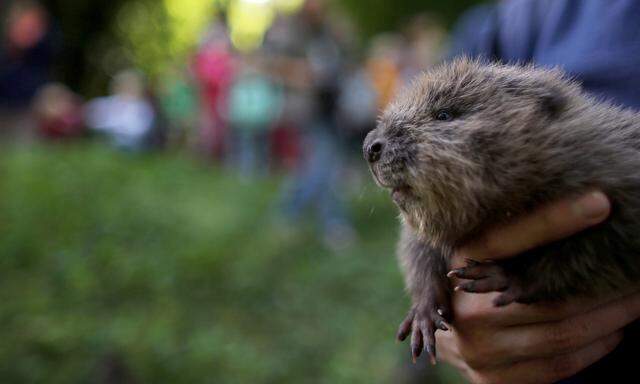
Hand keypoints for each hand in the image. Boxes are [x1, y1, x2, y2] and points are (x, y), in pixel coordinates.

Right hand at [436, 191, 639, 383]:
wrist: (445, 336)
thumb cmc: (475, 284)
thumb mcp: (480, 252)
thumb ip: (512, 236)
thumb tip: (571, 204)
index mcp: (458, 268)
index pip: (505, 240)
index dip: (551, 221)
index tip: (599, 203)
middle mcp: (467, 310)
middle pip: (546, 297)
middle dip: (602, 285)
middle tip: (635, 271)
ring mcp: (482, 349)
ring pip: (561, 334)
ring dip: (609, 318)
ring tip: (633, 301)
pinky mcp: (496, 378)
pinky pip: (561, 364)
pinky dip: (596, 347)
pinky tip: (612, 331)